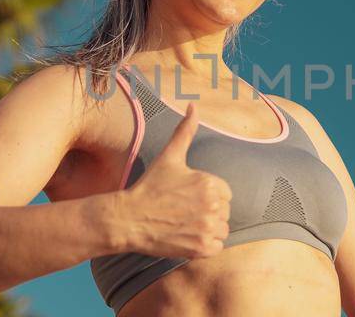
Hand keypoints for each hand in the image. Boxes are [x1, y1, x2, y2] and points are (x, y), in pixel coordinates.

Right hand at [113, 102, 232, 258]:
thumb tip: (193, 105)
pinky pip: (217, 247)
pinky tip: (187, 237)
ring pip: (222, 230)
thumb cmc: (150, 186)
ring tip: (185, 224)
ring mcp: (207, 228)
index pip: (225, 193)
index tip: (188, 198)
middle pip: (225, 212)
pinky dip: (205, 245)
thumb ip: (185, 131)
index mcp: (210, 183)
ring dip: (208, 229)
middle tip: (183, 211)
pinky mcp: (201, 249)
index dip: (208, 196)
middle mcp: (212, 206)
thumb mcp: (170, 157)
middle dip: (208, 212)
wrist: (129, 218)